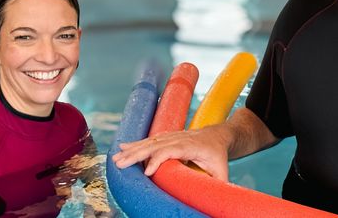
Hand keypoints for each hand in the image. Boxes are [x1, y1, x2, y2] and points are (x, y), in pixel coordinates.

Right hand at [111, 125, 230, 180]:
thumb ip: (217, 186)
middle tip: (120, 163)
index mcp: (191, 146)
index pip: (171, 150)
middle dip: (136, 154)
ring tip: (116, 157)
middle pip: (155, 144)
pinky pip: (150, 141)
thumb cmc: (219, 156)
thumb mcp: (222, 172)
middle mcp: (180, 139)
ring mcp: (172, 136)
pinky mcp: (168, 137)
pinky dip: (136, 144)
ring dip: (132, 149)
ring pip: (150, 142)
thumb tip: (213, 202)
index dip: (158, 160)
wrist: (219, 135)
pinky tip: (123, 147)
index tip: (147, 173)